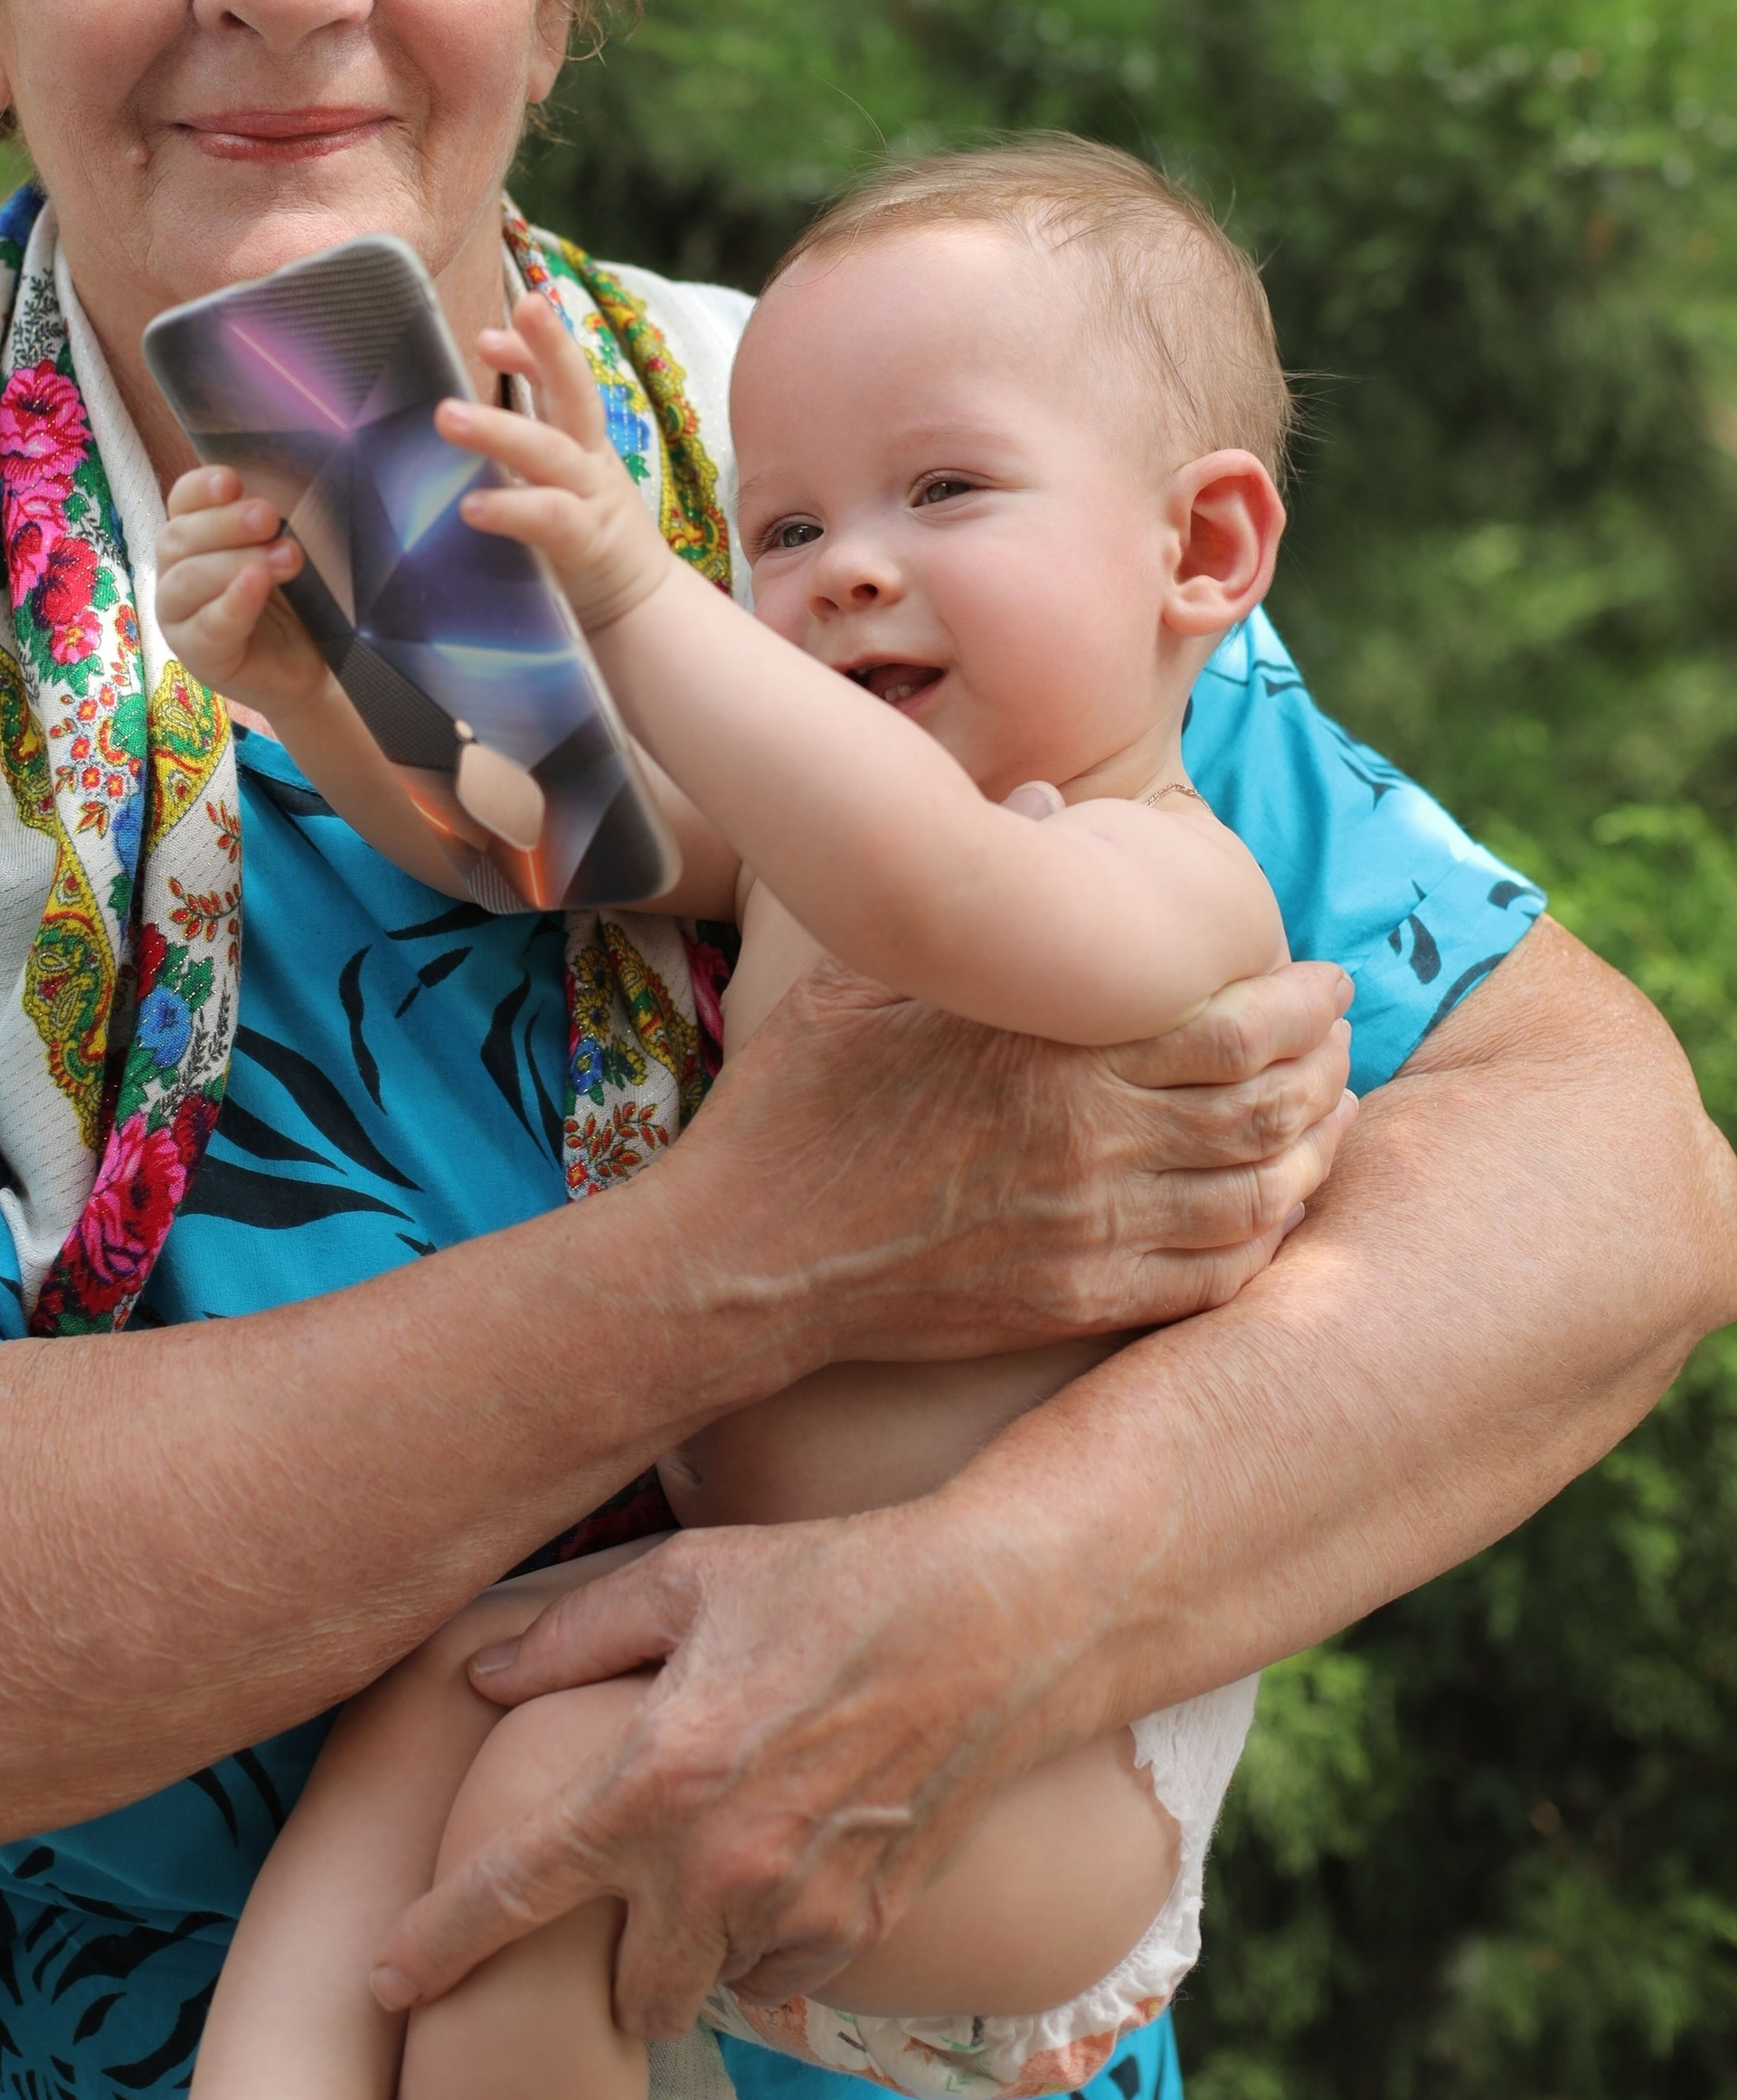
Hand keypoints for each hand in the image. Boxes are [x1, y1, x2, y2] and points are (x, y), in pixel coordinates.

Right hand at [155, 466, 327, 714]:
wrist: (310, 665)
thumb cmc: (292, 599)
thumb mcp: (285, 549)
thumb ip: (274, 521)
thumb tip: (294, 483)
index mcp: (193, 536)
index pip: (182, 501)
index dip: (202, 488)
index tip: (233, 481)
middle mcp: (175, 572)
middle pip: (179, 537)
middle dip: (225, 524)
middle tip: (268, 517)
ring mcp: (179, 616)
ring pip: (187, 580)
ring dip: (237, 562)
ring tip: (287, 558)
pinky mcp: (197, 655)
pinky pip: (207, 626)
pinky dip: (233, 603)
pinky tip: (256, 585)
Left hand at [373, 1510, 1064, 2038]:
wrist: (992, 1624)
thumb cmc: (830, 1582)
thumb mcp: (687, 1577)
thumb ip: (569, 1636)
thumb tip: (479, 1677)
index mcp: (654, 1779)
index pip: (510, 1891)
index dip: (435, 1946)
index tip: (383, 1982)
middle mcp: (719, 1868)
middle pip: (622, 1995)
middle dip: (604, 1970)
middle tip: (612, 1905)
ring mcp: (800, 1908)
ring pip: (709, 1986)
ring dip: (693, 1948)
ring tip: (712, 1862)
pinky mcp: (868, 1926)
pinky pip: (786, 1970)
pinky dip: (769, 1935)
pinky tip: (781, 1857)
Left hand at [437, 292, 674, 631]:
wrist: (639, 615)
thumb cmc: (578, 548)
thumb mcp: (552, 489)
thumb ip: (514, 459)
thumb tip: (442, 427)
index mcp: (581, 444)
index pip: (563, 381)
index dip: (535, 348)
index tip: (490, 331)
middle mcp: (590, 461)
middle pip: (577, 391)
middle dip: (551, 346)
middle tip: (521, 307)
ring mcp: (592, 499)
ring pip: (551, 451)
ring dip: (499, 429)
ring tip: (446, 415)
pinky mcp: (587, 545)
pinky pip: (548, 519)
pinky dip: (510, 508)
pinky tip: (470, 506)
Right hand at [683, 949, 1355, 1368]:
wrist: (753, 1250)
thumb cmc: (801, 1098)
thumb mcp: (870, 974)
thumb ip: (976, 896)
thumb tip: (1046, 797)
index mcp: (1054, 1054)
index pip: (1234, 1028)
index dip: (1301, 1004)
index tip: (1324, 981)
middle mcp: (1092, 1144)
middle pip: (1267, 1109)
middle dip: (1328, 1069)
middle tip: (1345, 1041)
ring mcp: (1091, 1233)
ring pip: (1257, 1196)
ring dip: (1315, 1154)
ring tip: (1337, 1119)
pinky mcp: (1076, 1302)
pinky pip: (1210, 1278)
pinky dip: (1266, 1244)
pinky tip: (1278, 1212)